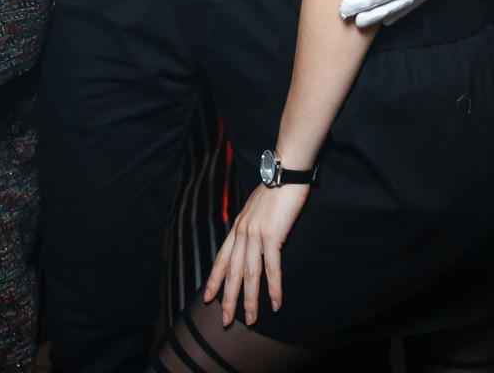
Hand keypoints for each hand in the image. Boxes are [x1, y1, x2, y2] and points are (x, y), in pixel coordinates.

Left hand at [204, 182, 309, 325]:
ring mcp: (255, 234)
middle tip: (226, 321)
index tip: (208, 298)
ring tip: (251, 320)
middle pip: (233, 272)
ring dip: (250, 300)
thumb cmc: (275, 188)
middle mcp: (242, 232)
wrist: (285, 171)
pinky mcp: (272, 235)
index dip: (214, 280)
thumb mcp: (256, 208)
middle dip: (229, 299)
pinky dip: (274, 288)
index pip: (222, 258)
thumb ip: (252, 224)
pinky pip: (272, 267)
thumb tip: (253, 237)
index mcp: (238, 226)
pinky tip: (275, 303)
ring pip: (250, 274)